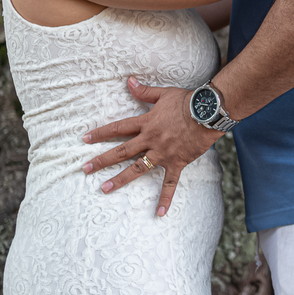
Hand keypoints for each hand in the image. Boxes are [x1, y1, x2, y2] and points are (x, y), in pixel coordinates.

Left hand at [82, 76, 221, 215]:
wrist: (208, 113)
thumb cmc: (187, 101)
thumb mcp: (164, 94)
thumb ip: (145, 91)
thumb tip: (129, 81)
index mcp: (146, 123)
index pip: (118, 128)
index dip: (101, 133)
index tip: (85, 139)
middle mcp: (150, 140)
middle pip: (122, 151)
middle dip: (102, 160)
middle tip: (85, 169)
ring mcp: (162, 153)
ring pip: (137, 168)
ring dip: (120, 179)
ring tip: (105, 188)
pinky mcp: (176, 163)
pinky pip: (170, 183)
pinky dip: (165, 198)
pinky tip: (160, 213)